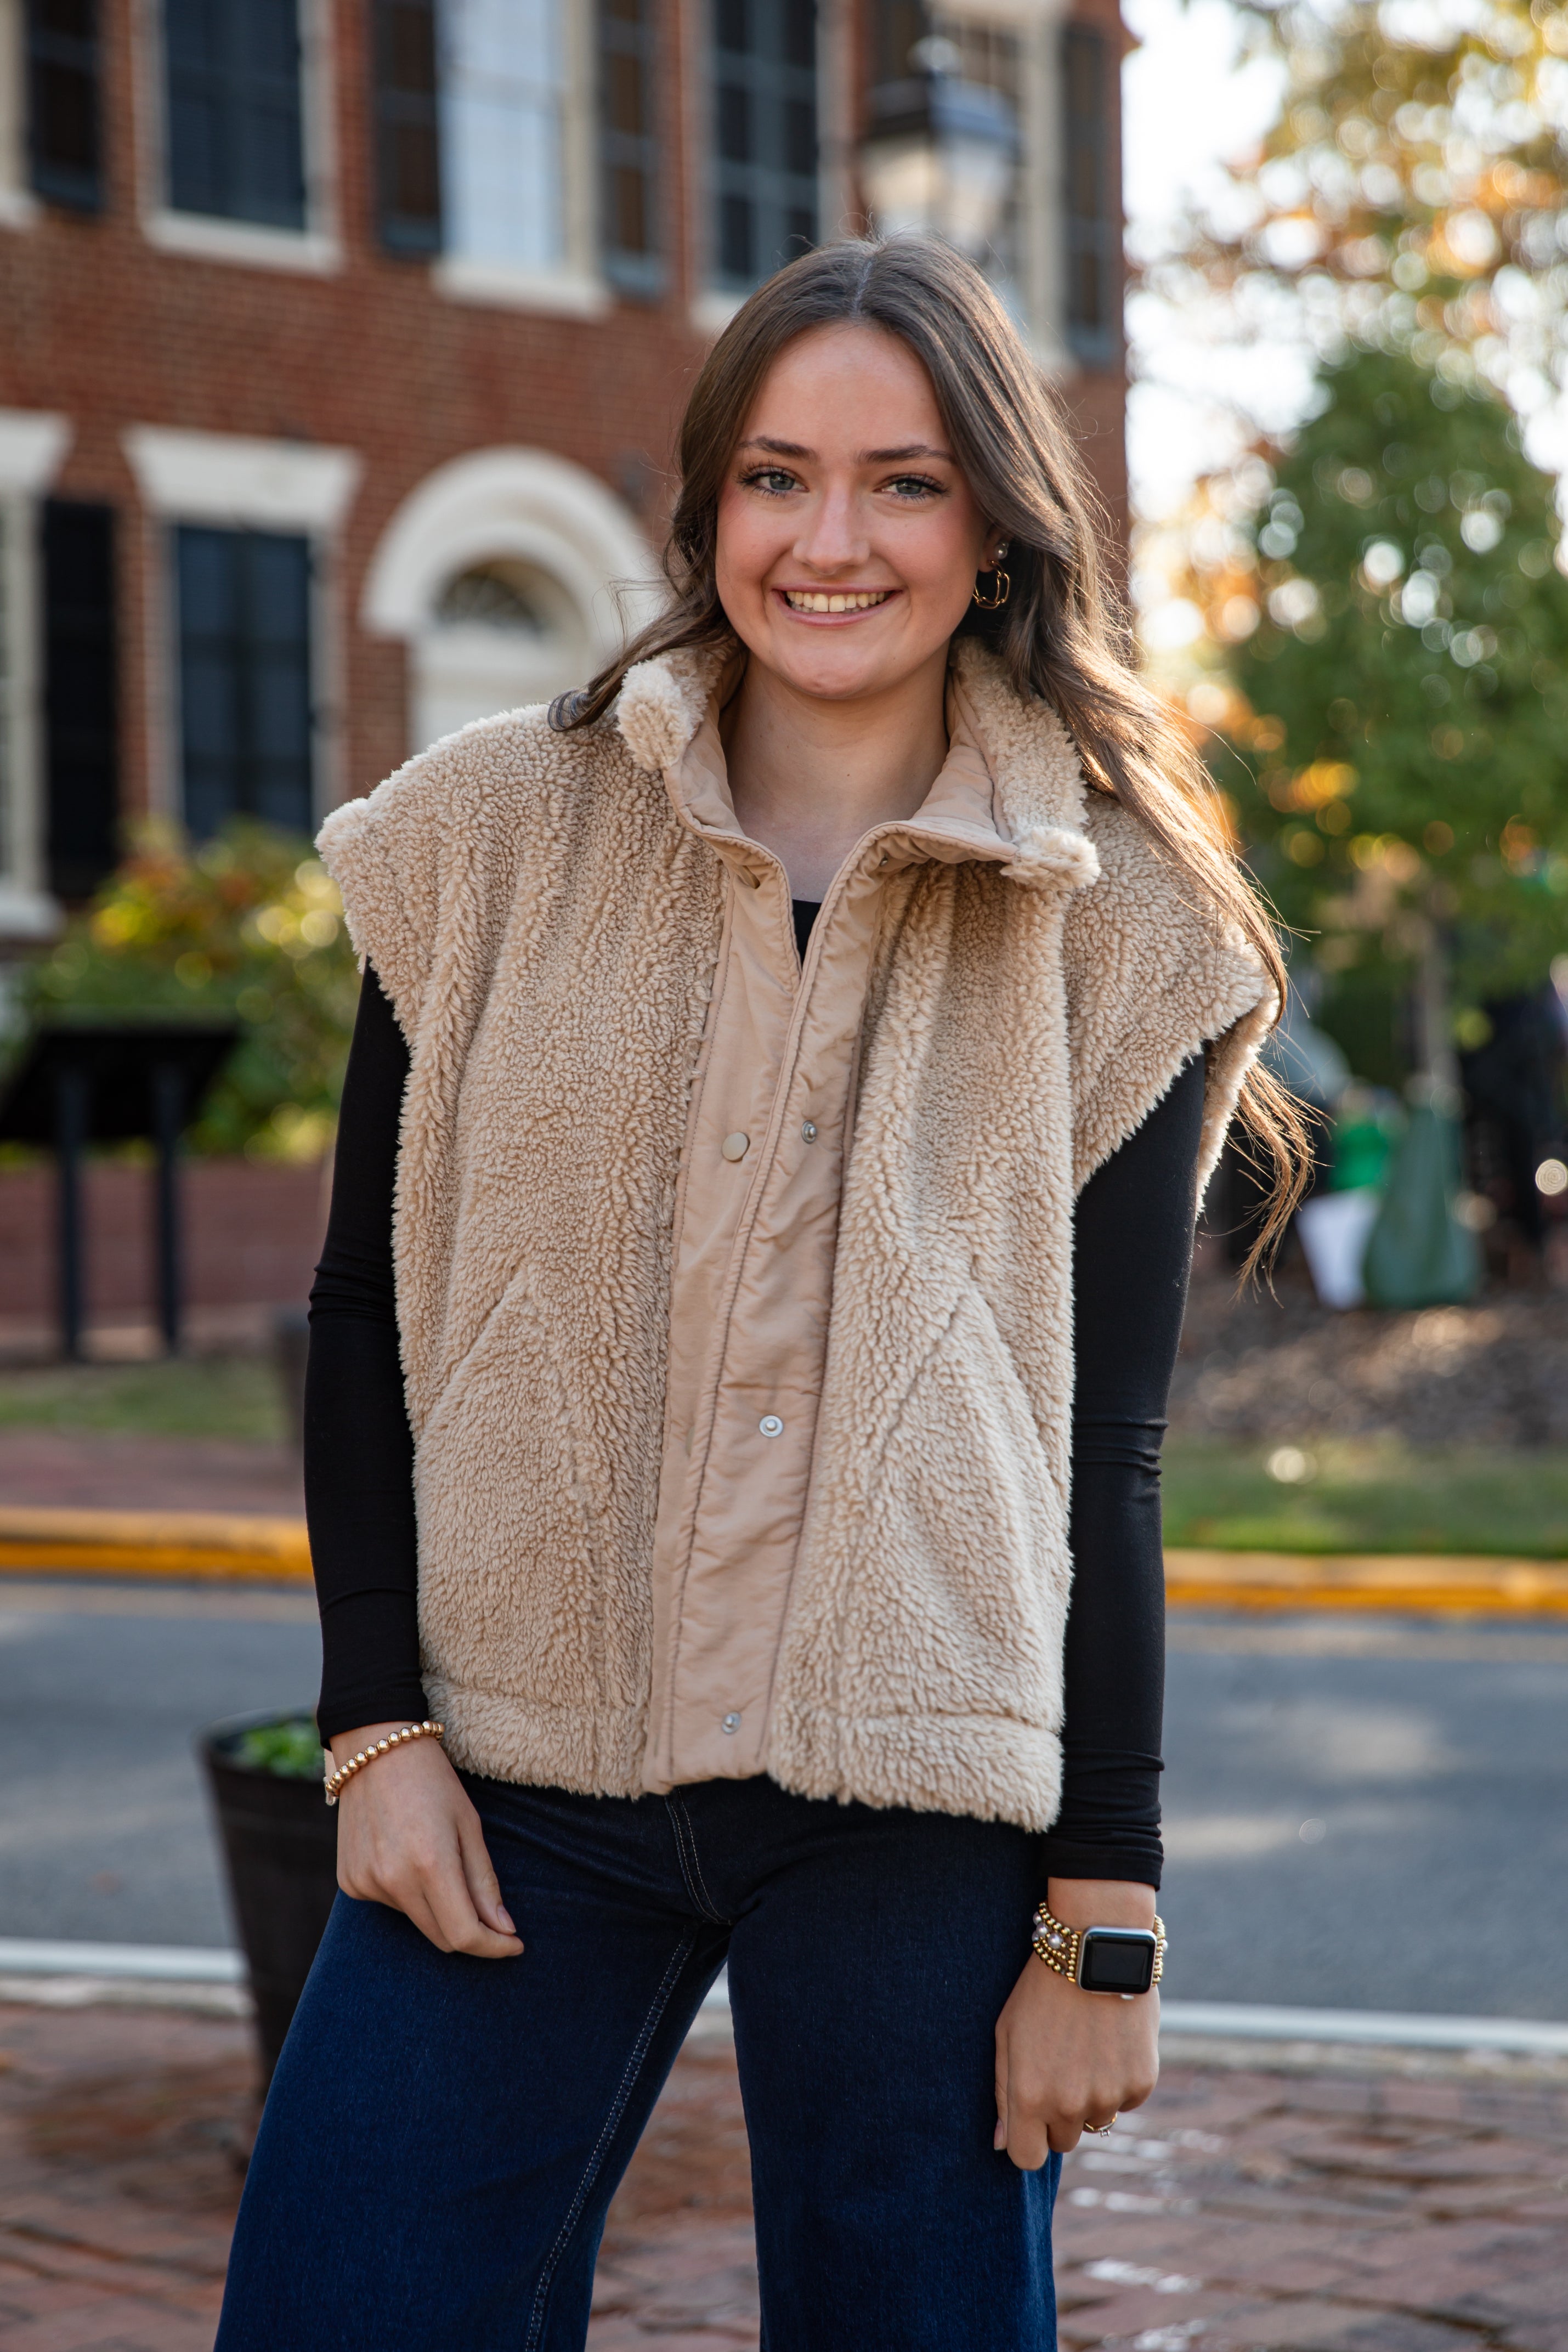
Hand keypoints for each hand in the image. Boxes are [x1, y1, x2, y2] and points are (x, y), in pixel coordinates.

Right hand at [330, 1722, 523, 1959]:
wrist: (375, 1749)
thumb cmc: (433, 1782)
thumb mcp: (470, 1825)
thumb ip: (485, 1882)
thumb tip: (504, 1930)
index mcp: (430, 1864)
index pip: (464, 1934)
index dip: (493, 1947)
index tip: (515, 1944)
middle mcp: (393, 1881)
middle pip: (442, 1937)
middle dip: (471, 1932)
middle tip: (492, 1915)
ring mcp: (366, 1884)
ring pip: (417, 1922)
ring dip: (437, 1907)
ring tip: (436, 1858)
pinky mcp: (351, 1883)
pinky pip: (391, 1905)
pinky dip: (408, 1894)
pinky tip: (407, 1856)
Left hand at [993, 1879, 1158, 2166]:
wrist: (1095, 1952)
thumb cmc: (1040, 1991)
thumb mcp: (1007, 2035)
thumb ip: (1003, 2092)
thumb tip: (1003, 2144)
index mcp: (1031, 2096)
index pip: (1027, 2158)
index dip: (1027, 2140)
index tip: (1030, 2120)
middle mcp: (1071, 2105)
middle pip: (1063, 2140)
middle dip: (1058, 2116)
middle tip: (1059, 2068)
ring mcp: (1109, 2096)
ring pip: (1096, 2121)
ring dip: (1090, 2098)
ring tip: (1085, 2049)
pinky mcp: (1141, 2083)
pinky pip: (1125, 2101)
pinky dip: (1118, 2081)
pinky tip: (1110, 2042)